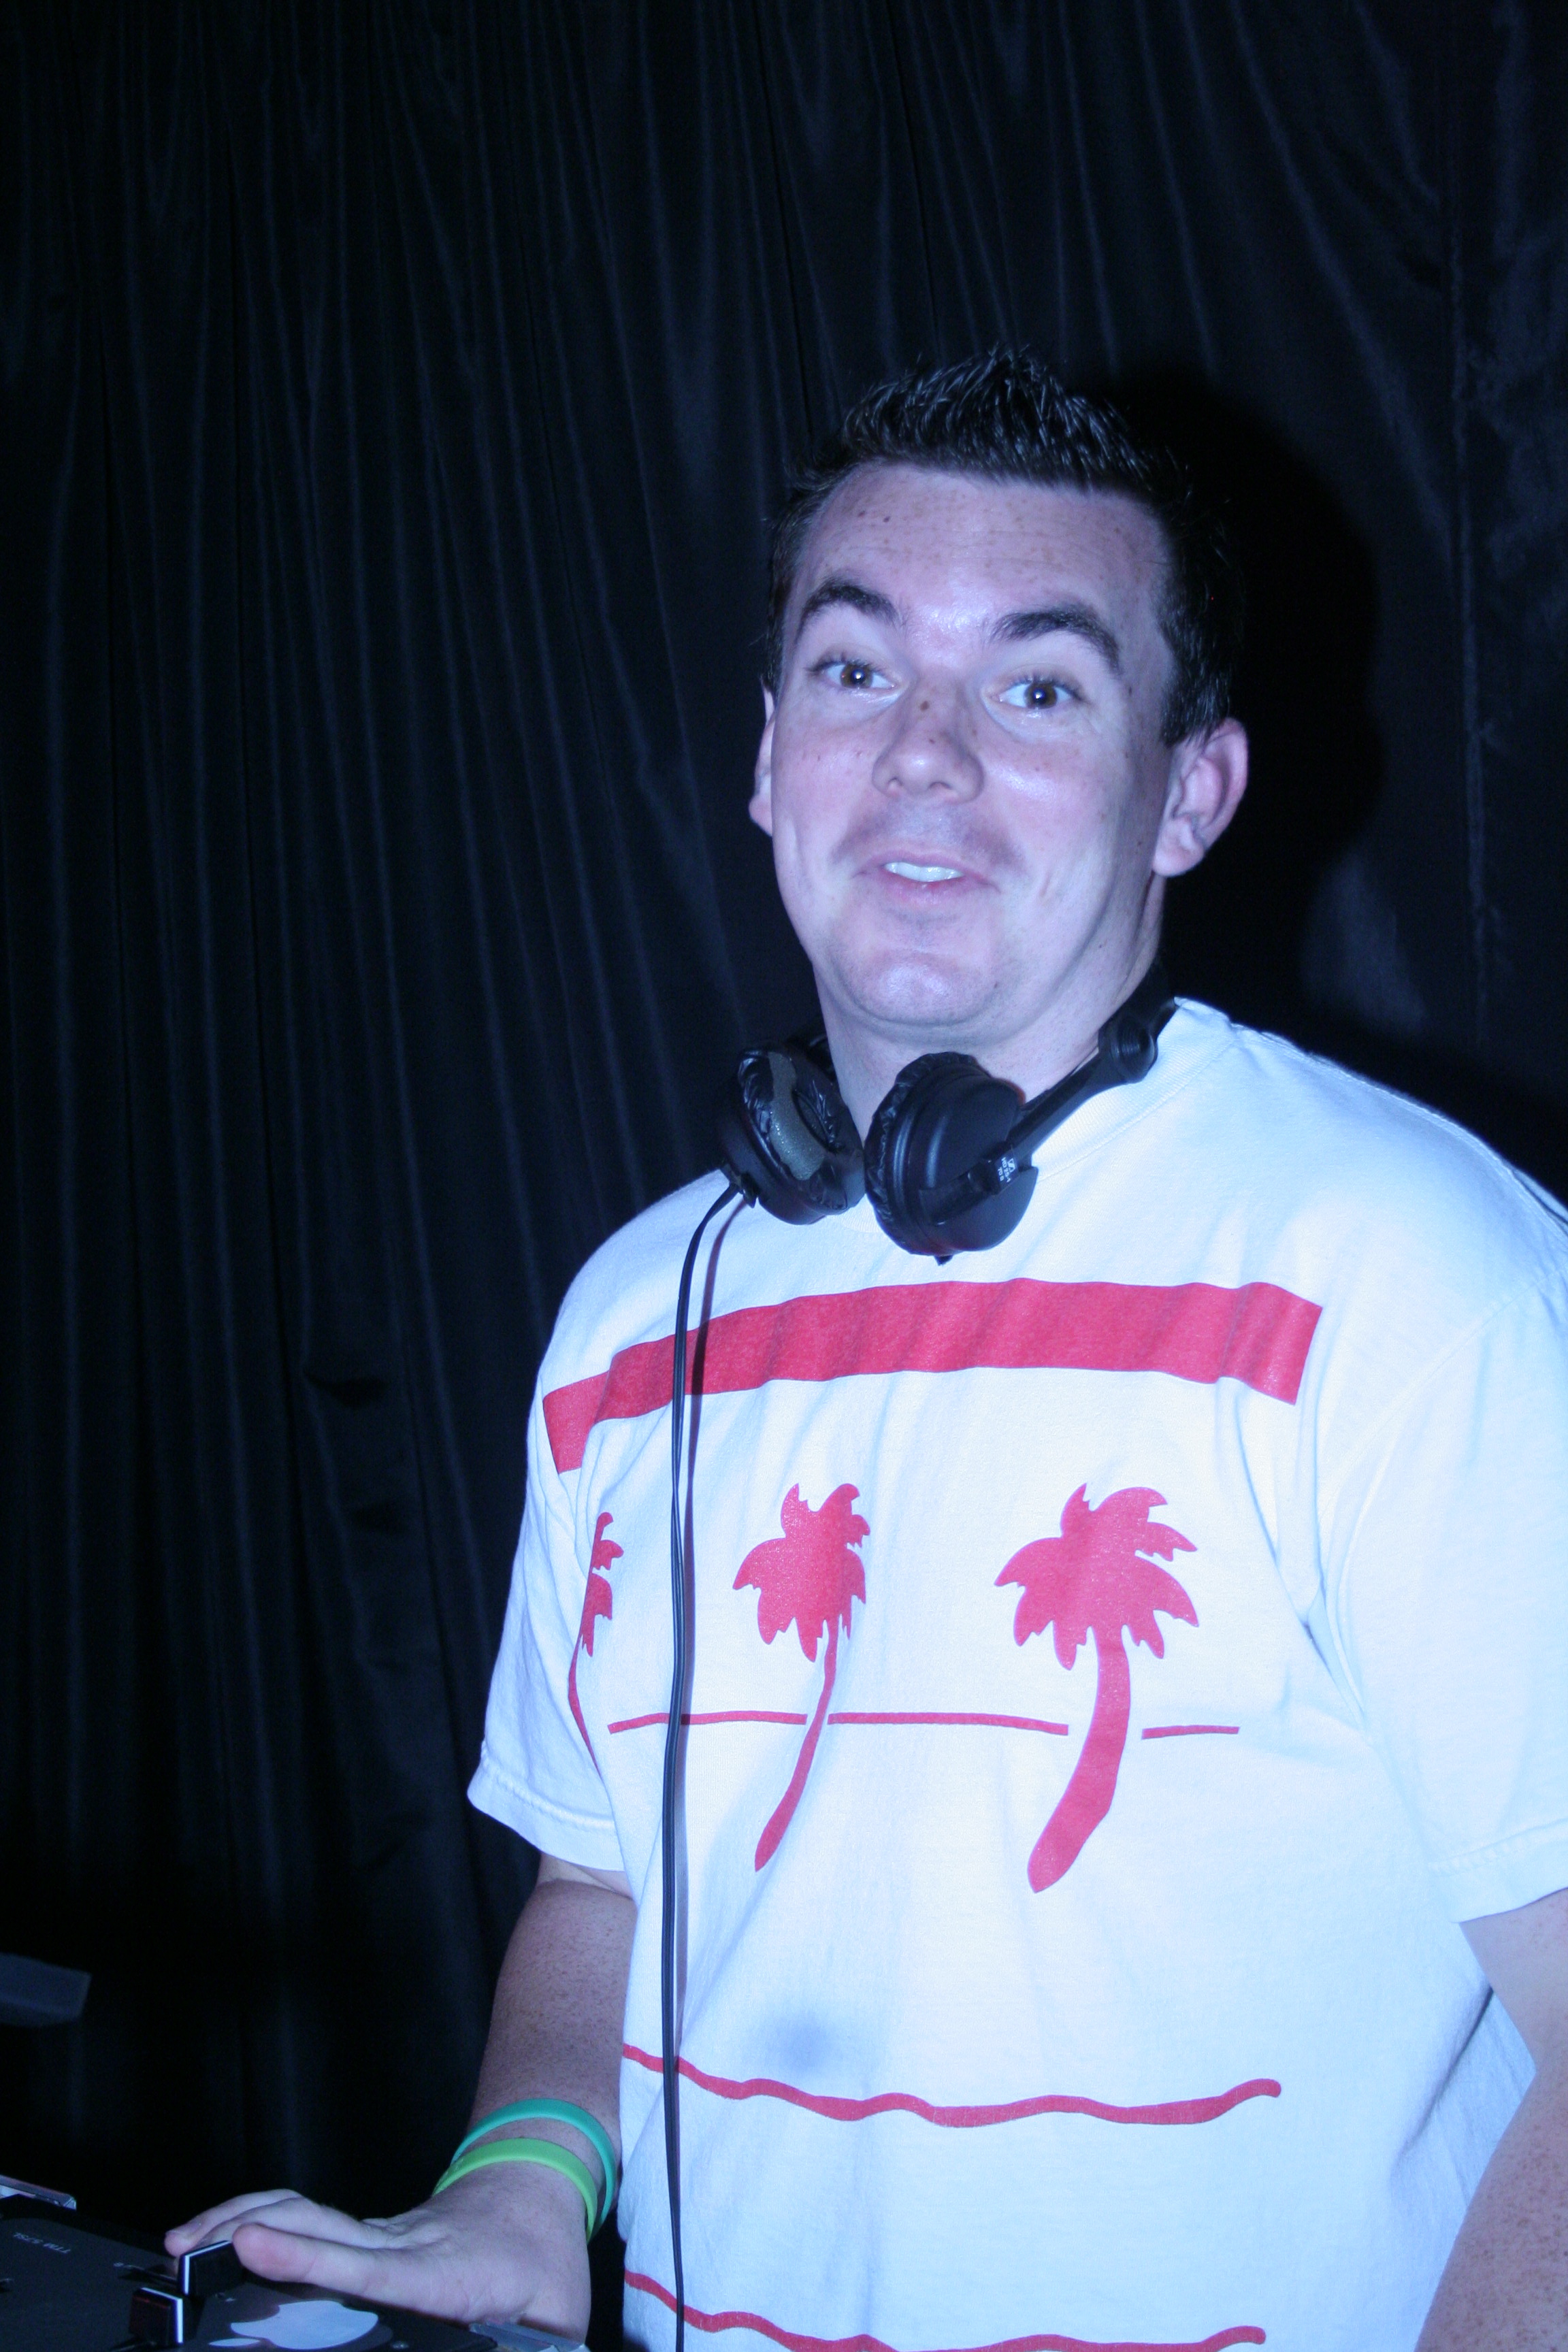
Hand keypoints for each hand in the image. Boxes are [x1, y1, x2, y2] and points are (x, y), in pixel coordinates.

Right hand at [164, 2160, 592, 2335]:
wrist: (538, 2188)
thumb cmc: (544, 2262)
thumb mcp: (558, 2320)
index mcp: (441, 2273)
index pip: (369, 2267)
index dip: (310, 2257)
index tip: (257, 2244)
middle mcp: (398, 2246)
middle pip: (314, 2227)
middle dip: (247, 2232)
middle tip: (186, 2249)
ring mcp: (376, 2236)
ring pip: (301, 2213)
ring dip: (240, 2221)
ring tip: (182, 2245)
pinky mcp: (364, 2237)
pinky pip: (304, 2220)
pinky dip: (256, 2224)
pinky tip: (222, 2242)